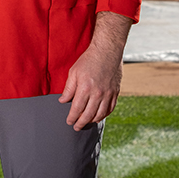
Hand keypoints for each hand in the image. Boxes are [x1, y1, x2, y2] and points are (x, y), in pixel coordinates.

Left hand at [58, 11, 131, 129]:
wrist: (107, 50)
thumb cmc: (88, 60)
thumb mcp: (74, 72)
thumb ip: (68, 88)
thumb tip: (63, 101)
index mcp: (85, 88)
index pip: (77, 109)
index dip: (72, 117)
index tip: (69, 121)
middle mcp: (97, 93)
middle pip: (88, 115)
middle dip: (80, 123)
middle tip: (76, 126)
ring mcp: (108, 94)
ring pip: (100, 114)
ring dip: (92, 121)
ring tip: (86, 122)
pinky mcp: (115, 92)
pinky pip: (110, 108)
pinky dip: (104, 115)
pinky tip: (99, 116)